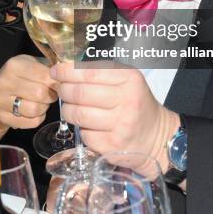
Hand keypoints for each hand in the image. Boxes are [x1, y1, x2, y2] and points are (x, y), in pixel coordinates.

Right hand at [0, 54, 57, 132]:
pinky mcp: (3, 118)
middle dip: (51, 95)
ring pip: (35, 110)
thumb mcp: (33, 63)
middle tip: (51, 92)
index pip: (45, 76)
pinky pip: (31, 123)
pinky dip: (38, 118)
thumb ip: (50, 67)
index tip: (60, 83)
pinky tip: (35, 110)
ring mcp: (1, 102)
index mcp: (14, 65)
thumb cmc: (20, 74)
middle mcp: (5, 83)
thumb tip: (72, 71)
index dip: (56, 81)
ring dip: (44, 107)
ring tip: (42, 101)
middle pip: (40, 94)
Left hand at [50, 63, 179, 170]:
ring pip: (79, 115)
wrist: (156, 135)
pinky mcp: (113, 145)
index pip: (89, 72)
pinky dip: (81, 129)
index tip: (56, 71)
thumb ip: (100, 72)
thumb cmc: (135, 103)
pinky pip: (85, 135)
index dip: (67, 71)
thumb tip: (66, 68)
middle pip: (80, 93)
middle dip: (64, 90)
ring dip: (68, 110)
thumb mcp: (126, 80)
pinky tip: (87, 125)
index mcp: (129, 79)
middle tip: (61, 89)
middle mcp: (127, 100)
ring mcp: (121, 124)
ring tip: (70, 107)